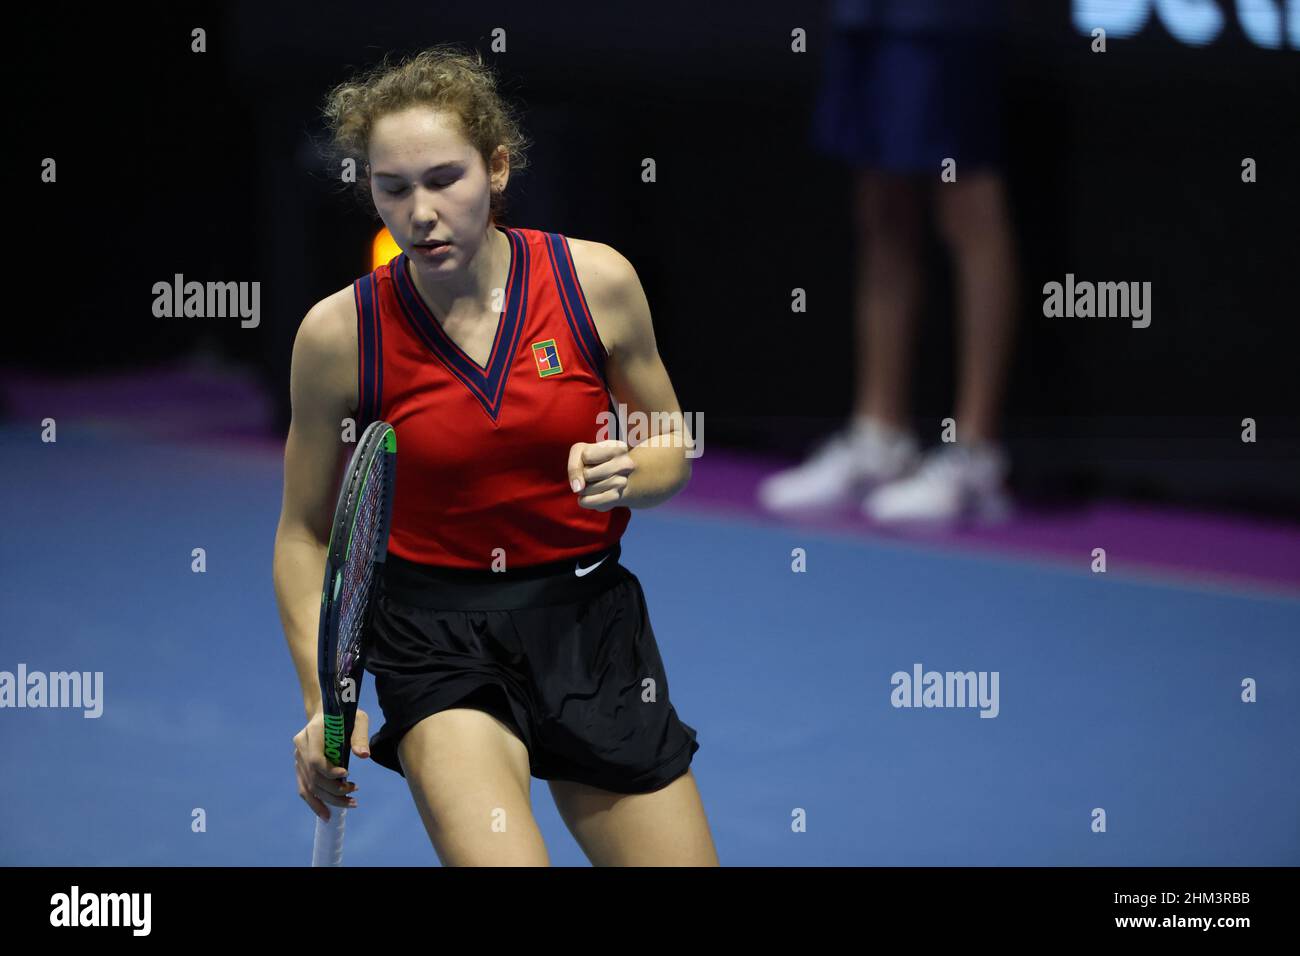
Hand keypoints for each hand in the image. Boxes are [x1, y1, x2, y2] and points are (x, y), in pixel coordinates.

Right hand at [293, 707, 369, 821]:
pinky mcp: (299, 766)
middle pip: (313, 776)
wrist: (326, 712)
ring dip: (329, 799)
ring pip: (309, 786)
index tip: (347, 774)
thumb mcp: (358, 719)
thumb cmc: (345, 715)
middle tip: (354, 792)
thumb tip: (364, 756)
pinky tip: (327, 814)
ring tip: (350, 804)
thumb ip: (360, 736)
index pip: (315, 759)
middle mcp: (301, 745)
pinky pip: (303, 789)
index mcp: (313, 732)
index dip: (329, 772)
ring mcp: (298, 757)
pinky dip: (314, 803)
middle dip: (334, 789)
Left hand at [567, 440, 634, 511]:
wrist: (612, 475)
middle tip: (591, 472)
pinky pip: (590, 501)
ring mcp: (623, 482)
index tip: (591, 458)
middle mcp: (626, 464)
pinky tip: (591, 495)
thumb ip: (574, 466)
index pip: (587, 456)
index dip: (583, 458)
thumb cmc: (594, 459)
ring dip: (583, 488)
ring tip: (593, 483)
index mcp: (619, 448)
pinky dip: (585, 500)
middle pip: (587, 474)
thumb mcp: (580, 452)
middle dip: (583, 475)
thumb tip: (578, 488)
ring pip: (587, 489)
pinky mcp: (616, 498)